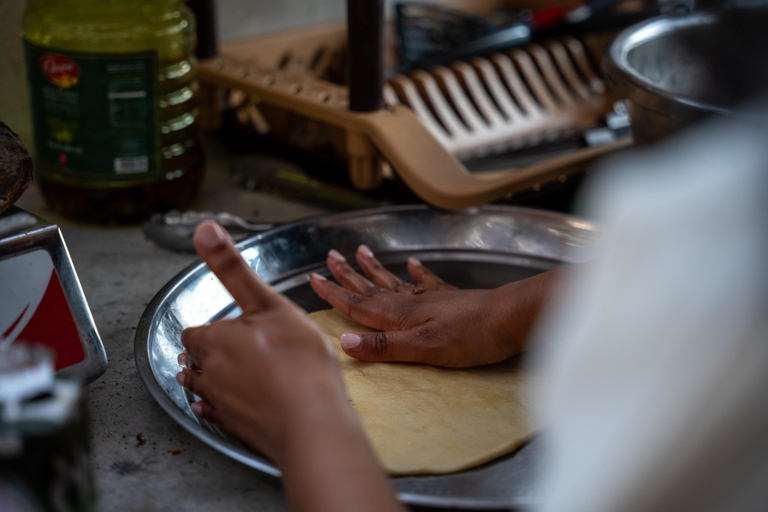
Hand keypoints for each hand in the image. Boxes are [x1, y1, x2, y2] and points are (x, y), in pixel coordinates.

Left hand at [176, 222, 348, 460]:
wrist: (311, 419)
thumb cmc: (297, 359)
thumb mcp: (269, 302)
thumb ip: (233, 268)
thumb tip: (205, 229)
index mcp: (214, 339)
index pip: (195, 331)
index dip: (208, 327)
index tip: (224, 326)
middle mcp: (208, 371)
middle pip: (195, 358)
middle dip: (205, 352)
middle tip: (224, 348)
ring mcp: (219, 402)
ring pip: (200, 386)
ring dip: (203, 378)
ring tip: (215, 374)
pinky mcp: (233, 426)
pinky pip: (212, 414)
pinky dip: (212, 407)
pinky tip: (218, 406)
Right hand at [310, 245, 557, 366]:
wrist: (510, 318)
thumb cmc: (470, 337)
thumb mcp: (424, 349)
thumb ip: (385, 346)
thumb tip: (343, 341)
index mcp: (400, 316)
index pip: (359, 304)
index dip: (335, 293)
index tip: (313, 278)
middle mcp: (411, 303)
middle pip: (372, 287)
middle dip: (348, 275)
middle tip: (330, 255)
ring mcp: (431, 299)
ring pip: (395, 281)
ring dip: (375, 269)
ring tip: (360, 252)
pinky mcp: (451, 300)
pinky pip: (428, 282)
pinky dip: (418, 272)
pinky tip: (412, 263)